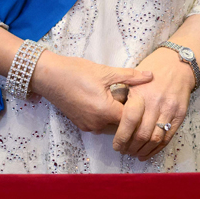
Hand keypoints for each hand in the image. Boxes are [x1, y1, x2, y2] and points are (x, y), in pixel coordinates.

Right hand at [30, 52, 152, 133]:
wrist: (49, 76)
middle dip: (130, 115)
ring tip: (120, 97)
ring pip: (112, 127)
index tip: (143, 97)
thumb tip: (150, 76)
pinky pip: (101, 125)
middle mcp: (97, 125)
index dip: (140, 109)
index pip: (132, 120)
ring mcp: (88, 127)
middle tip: (133, 97)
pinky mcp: (81, 125)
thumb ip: (130, 77)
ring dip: (118, 116)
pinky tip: (107, 100)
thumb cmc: (76, 72)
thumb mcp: (105, 72)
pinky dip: (107, 116)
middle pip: (123, 126)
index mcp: (105, 112)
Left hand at [114, 45, 195, 160]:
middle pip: (142, 134)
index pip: (129, 121)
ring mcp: (169, 109)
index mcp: (140, 94)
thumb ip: (123, 99)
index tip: (116, 145)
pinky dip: (157, 148)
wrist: (178, 64)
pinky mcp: (180, 114)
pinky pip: (168, 137)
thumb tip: (110, 119)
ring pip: (155, 138)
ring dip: (143, 150)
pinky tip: (148, 152)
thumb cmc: (152, 70)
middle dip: (130, 147)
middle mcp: (155, 102)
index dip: (121, 138)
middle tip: (124, 151)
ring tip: (135, 153)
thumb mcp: (133, 80)